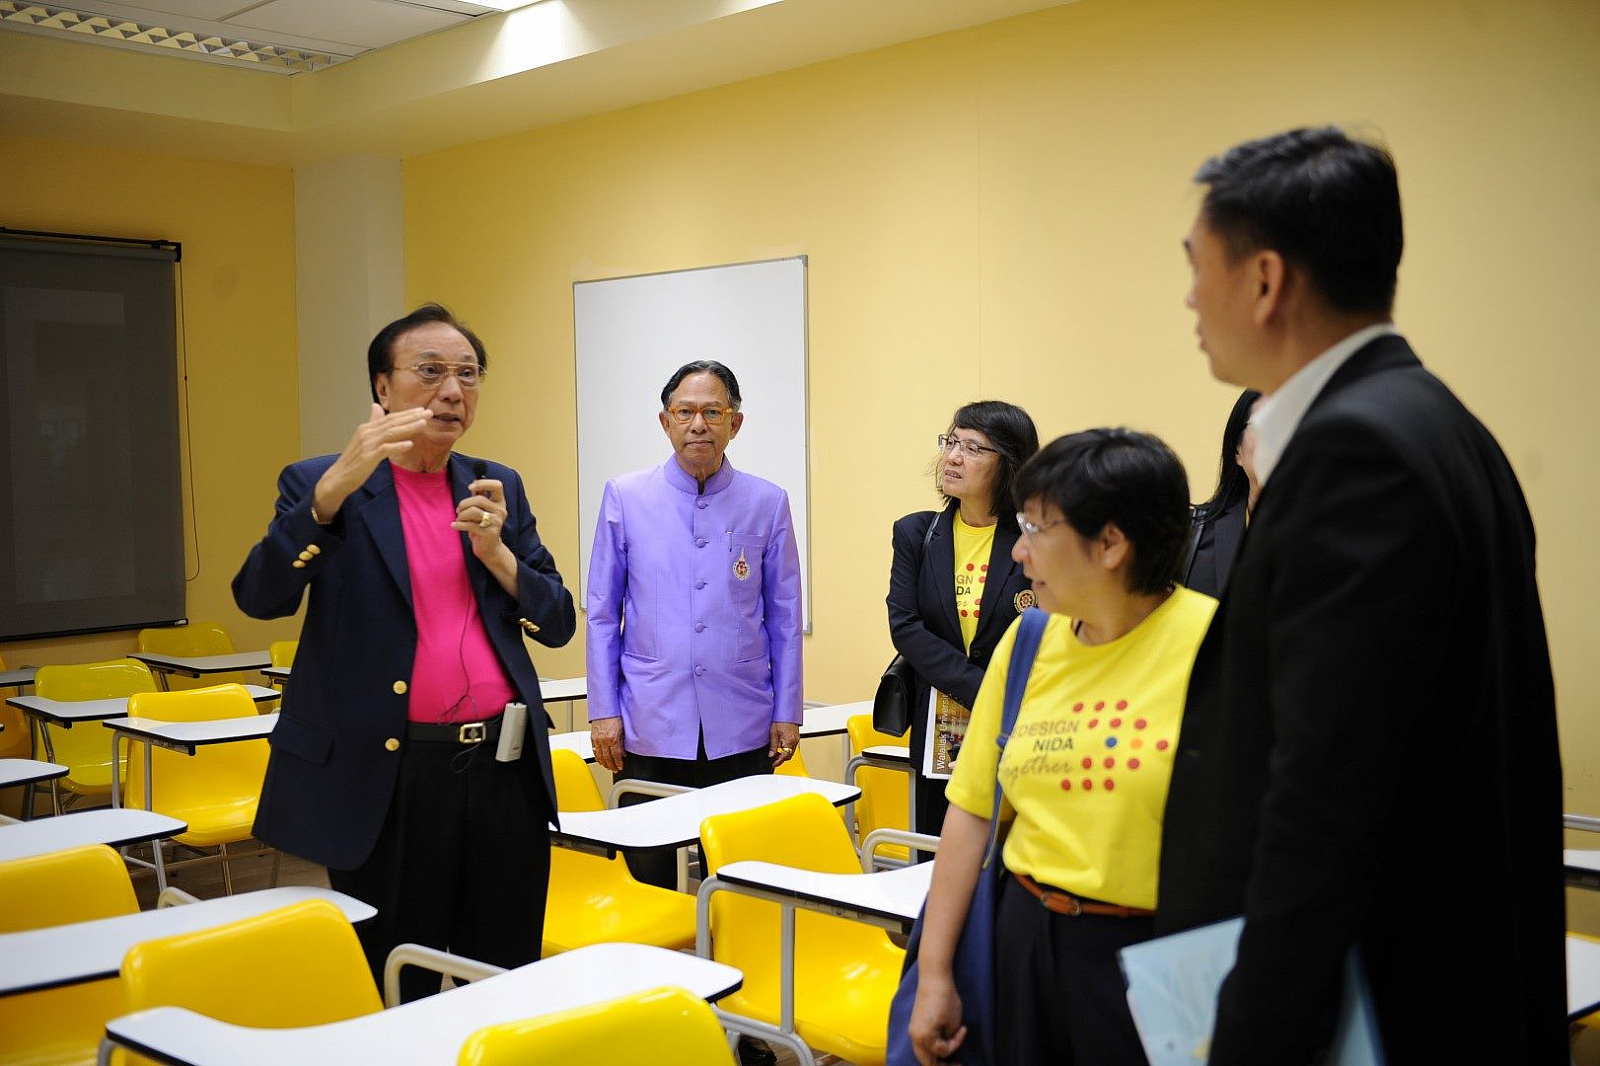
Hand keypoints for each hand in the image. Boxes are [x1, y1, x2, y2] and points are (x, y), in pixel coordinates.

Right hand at [313, 404, 431, 521]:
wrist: (339, 477)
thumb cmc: (354, 460)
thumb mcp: (364, 438)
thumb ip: (372, 423)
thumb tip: (376, 406)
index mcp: (367, 428)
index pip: (390, 417)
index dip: (407, 413)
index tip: (422, 410)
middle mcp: (367, 433)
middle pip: (392, 422)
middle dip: (411, 417)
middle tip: (428, 413)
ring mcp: (367, 444)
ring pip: (391, 433)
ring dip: (408, 428)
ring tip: (423, 424)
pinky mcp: (368, 457)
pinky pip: (385, 449)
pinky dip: (397, 446)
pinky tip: (410, 444)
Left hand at [453, 476, 505, 560]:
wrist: (490, 549)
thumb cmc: (483, 526)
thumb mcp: (483, 510)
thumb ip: (480, 495)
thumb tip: (475, 480)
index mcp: (500, 503)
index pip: (497, 486)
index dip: (483, 483)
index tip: (471, 487)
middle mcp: (500, 511)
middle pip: (479, 499)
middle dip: (464, 503)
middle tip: (458, 510)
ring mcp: (496, 522)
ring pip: (473, 511)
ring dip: (461, 514)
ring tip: (458, 519)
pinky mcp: (488, 533)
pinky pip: (469, 525)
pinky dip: (458, 524)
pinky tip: (454, 525)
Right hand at [591, 716, 625, 773]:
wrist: (604, 709)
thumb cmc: (614, 716)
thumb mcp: (622, 730)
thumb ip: (622, 743)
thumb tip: (623, 753)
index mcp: (612, 739)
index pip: (616, 756)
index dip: (618, 763)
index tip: (620, 767)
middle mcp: (604, 741)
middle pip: (607, 758)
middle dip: (611, 766)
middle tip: (614, 770)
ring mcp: (597, 740)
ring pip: (600, 756)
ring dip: (604, 763)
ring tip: (608, 767)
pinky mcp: (593, 738)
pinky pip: (594, 750)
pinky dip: (597, 757)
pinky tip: (599, 759)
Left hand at [769, 721, 799, 767]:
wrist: (787, 712)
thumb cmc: (780, 720)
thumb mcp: (773, 733)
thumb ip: (773, 746)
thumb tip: (771, 755)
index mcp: (789, 741)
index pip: (784, 757)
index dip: (778, 762)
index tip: (773, 764)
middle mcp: (794, 741)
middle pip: (789, 755)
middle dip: (781, 758)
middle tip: (773, 757)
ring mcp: (796, 739)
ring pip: (791, 751)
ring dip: (784, 753)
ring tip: (776, 751)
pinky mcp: (796, 737)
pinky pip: (792, 746)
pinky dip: (787, 748)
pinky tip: (782, 745)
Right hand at [908, 973, 966, 1065]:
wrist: (934, 977)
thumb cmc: (945, 997)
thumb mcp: (953, 1022)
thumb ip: (949, 1040)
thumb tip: (947, 1047)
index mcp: (923, 1036)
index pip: (941, 1053)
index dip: (955, 1045)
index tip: (963, 1030)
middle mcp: (914, 1036)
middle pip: (926, 1062)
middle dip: (941, 1065)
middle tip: (956, 1065)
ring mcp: (913, 1030)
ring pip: (922, 1054)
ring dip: (935, 1057)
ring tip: (948, 1059)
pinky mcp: (915, 1024)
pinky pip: (921, 1043)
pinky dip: (931, 1047)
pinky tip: (941, 1043)